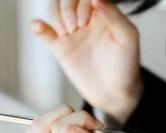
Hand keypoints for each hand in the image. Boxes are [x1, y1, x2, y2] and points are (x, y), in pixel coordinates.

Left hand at [26, 105, 165, 132]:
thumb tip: (66, 130)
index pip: (59, 130)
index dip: (80, 120)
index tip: (96, 127)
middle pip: (41, 127)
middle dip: (67, 116)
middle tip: (89, 125)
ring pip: (40, 125)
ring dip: (64, 117)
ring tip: (87, 127)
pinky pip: (48, 128)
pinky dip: (62, 119)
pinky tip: (80, 126)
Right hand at [30, 0, 142, 122]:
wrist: (114, 92)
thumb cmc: (126, 64)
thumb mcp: (128, 38)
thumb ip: (115, 16)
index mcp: (103, 12)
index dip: (82, 2)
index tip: (86, 20)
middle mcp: (86, 18)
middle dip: (67, 8)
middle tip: (75, 28)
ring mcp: (72, 31)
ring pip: (54, 9)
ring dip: (55, 15)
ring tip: (65, 33)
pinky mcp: (60, 47)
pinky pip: (44, 32)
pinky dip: (37, 26)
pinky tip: (38, 26)